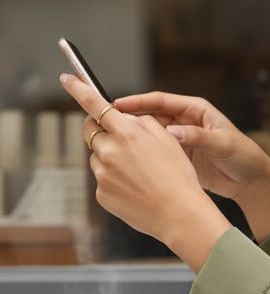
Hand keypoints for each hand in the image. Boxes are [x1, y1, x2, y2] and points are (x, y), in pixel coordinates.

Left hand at [60, 75, 221, 245]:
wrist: (179, 215)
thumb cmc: (179, 177)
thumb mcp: (168, 140)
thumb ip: (143, 123)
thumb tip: (126, 120)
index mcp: (127, 133)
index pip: (94, 104)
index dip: (77, 88)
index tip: (66, 79)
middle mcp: (110, 151)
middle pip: (89, 131)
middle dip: (97, 128)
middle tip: (115, 136)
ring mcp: (103, 174)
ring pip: (97, 157)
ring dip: (110, 158)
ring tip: (138, 173)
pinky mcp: (102, 194)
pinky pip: (103, 179)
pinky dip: (115, 180)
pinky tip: (135, 188)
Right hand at [111, 89, 269, 201]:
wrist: (251, 182)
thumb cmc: (243, 156)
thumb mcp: (223, 144)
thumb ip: (198, 137)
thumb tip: (173, 132)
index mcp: (195, 110)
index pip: (161, 101)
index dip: (138, 102)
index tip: (117, 105)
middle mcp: (185, 122)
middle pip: (150, 116)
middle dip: (129, 119)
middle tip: (106, 123)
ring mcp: (180, 140)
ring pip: (149, 135)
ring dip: (133, 138)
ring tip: (111, 142)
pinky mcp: (178, 157)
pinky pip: (155, 152)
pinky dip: (142, 155)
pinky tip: (127, 159)